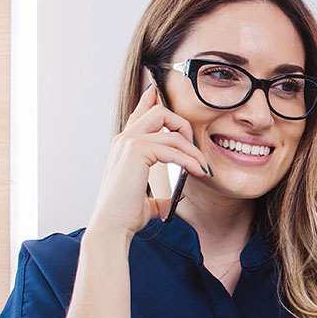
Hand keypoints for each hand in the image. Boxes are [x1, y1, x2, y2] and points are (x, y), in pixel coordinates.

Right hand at [88, 83, 211, 238]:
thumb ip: (162, 196)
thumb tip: (181, 196)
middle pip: (159, 112)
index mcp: (124, 145)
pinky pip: (174, 150)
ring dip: (193, 150)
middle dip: (183, 126)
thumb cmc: (126, 216)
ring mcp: (129, 142)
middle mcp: (124, 139)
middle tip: (196, 150)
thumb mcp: (148, 202)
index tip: (159, 92)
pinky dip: (190, 160)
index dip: (151, 100)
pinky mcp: (137, 151)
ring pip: (171, 131)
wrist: (112, 225)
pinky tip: (199, 172)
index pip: (140, 113)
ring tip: (203, 168)